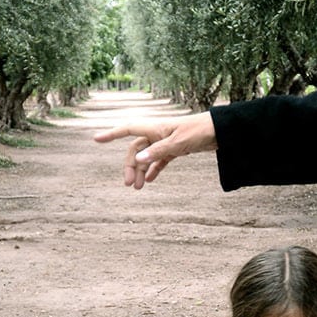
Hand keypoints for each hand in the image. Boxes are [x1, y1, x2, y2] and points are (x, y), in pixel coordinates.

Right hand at [95, 113, 214, 189]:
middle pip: (136, 150)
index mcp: (155, 128)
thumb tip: (139, 160)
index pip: (127, 130)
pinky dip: (154, 169)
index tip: (96, 139)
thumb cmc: (199, 132)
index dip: (111, 134)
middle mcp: (157, 134)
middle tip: (129, 185)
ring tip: (139, 188)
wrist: (220, 131)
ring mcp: (166, 141)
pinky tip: (151, 180)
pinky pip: (159, 160)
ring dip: (142, 171)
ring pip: (147, 157)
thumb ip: (158, 151)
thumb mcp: (179, 143)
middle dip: (131, 166)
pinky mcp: (175, 148)